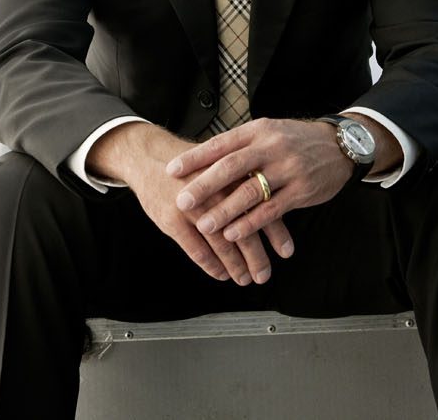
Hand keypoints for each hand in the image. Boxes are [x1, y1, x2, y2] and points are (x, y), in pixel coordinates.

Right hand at [87, 122, 283, 284]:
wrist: (150, 157)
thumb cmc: (192, 166)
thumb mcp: (222, 169)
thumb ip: (245, 186)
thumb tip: (276, 206)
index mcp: (233, 178)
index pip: (262, 209)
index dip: (276, 234)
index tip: (287, 253)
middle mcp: (217, 192)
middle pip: (245, 231)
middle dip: (257, 258)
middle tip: (264, 275)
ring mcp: (194, 208)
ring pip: (222, 245)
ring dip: (236, 266)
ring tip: (244, 279)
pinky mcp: (173, 220)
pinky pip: (197, 250)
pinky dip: (211, 265)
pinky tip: (220, 273)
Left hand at [167, 118, 353, 248]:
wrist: (338, 145)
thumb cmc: (294, 140)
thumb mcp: (268, 132)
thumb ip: (240, 145)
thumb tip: (202, 158)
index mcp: (258, 131)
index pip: (221, 144)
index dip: (195, 158)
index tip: (172, 170)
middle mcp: (271, 147)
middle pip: (232, 167)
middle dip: (204, 186)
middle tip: (182, 201)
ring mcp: (288, 169)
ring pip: (250, 192)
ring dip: (225, 211)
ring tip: (204, 225)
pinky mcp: (301, 190)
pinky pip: (271, 210)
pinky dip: (250, 223)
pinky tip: (233, 234)